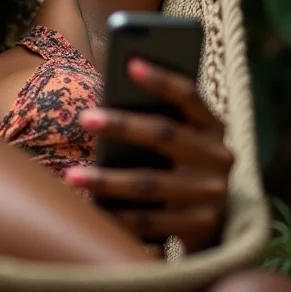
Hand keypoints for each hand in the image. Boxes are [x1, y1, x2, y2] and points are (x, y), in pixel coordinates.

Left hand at [65, 58, 233, 252]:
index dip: (161, 79)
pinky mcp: (201, 227)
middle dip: (122, 125)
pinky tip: (91, 207)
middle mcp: (218, 157)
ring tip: (72, 174)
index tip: (130, 64)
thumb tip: (108, 96)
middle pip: (164, 134)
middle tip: (84, 117)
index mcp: (212, 125)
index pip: (188, 96)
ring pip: (149, 183)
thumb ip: (156, 115)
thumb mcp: (180, 135)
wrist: (218, 221)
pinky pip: (151, 222)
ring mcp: (212, 194)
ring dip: (107, 180)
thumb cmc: (181, 160)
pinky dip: (118, 216)